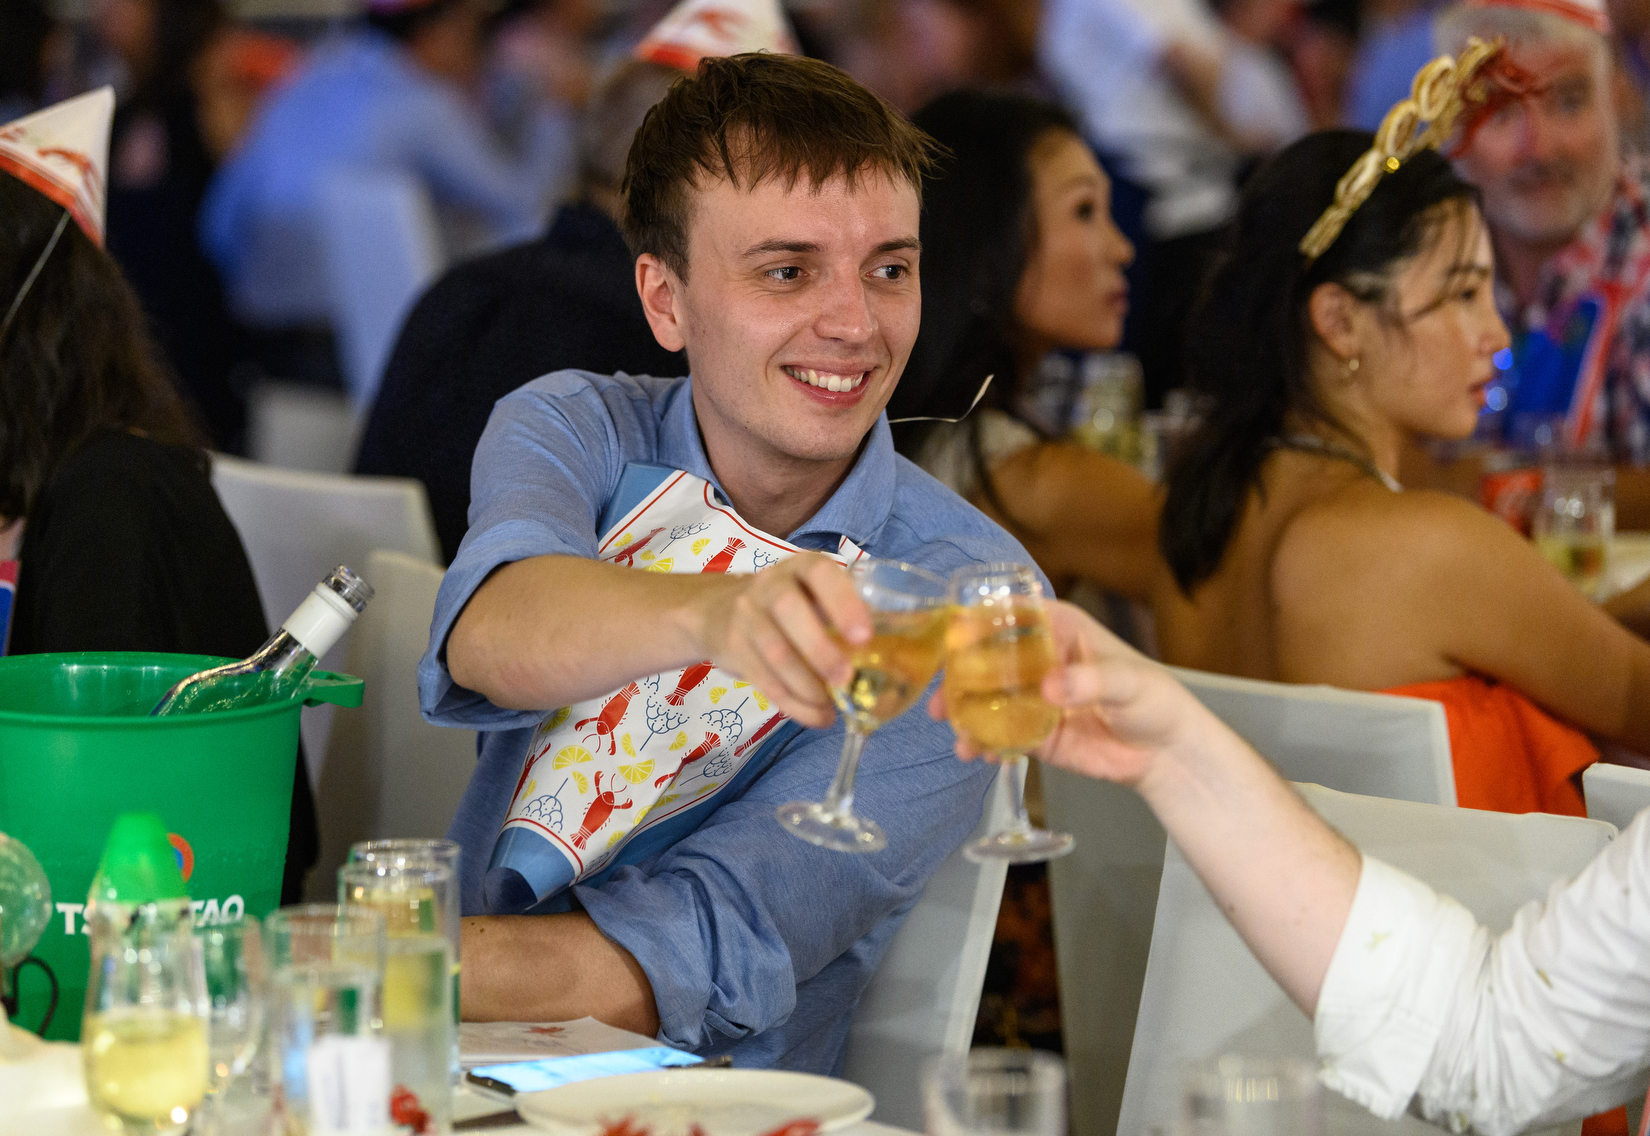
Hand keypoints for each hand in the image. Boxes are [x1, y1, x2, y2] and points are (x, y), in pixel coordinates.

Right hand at [696, 553, 871, 728]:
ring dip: (807, 686)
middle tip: (846, 678)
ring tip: (832, 707)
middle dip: (820, 650)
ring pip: (775, 652)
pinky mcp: (733, 649)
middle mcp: (770, 585)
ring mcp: (746, 616)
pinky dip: (794, 705)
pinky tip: (818, 716)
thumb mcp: (816, 595)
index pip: (821, 574)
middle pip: (789, 611)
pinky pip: (764, 680)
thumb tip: (905, 650)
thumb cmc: (791, 606)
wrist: (719, 611)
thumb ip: (850, 614)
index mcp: (802, 568)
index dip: (843, 603)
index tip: (864, 637)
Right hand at [929, 601, 1214, 786]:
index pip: (1011, 615)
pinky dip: (985, 744)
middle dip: (959, 677)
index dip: (978, 623)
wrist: (1166, 753)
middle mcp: (1039, 659)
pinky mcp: (1034, 733)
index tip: (953, 638)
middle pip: (987, 659)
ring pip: (987, 699)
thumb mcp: (1128, 682)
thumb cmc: (1154, 700)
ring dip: (965, 714)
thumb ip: (1091, 681)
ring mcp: (1033, 698)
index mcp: (1060, 629)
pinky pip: (1001, 735)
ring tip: (956, 734)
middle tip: (941, 699)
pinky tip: (976, 753)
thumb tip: (1050, 687)